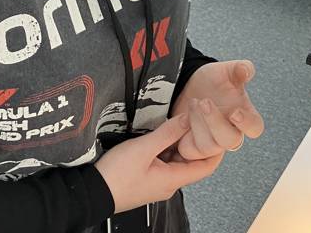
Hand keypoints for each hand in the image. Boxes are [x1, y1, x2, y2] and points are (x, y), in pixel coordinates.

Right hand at [95, 115, 222, 213]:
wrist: (90, 193)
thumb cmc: (116, 176)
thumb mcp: (144, 148)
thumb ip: (168, 132)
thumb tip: (188, 118)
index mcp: (173, 180)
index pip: (206, 166)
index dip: (216, 149)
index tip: (220, 131)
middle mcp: (169, 183)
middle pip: (193, 161)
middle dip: (198, 141)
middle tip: (201, 120)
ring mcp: (158, 181)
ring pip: (178, 159)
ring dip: (182, 142)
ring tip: (184, 122)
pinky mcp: (148, 176)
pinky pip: (165, 160)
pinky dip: (169, 146)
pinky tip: (165, 133)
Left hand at [171, 61, 264, 159]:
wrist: (191, 85)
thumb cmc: (214, 80)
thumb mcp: (227, 70)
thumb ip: (239, 68)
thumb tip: (246, 70)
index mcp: (244, 116)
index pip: (255, 128)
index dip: (247, 124)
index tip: (234, 112)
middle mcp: (230, 132)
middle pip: (231, 141)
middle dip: (215, 123)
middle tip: (204, 102)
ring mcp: (212, 142)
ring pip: (209, 147)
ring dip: (198, 125)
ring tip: (193, 103)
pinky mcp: (193, 146)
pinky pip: (189, 151)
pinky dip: (183, 134)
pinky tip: (182, 117)